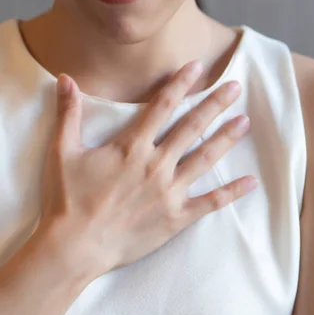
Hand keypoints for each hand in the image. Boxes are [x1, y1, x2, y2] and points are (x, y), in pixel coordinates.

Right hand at [37, 61, 256, 279]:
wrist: (73, 248)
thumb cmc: (67, 200)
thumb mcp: (62, 152)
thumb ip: (68, 113)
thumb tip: (65, 78)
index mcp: (131, 146)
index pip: (162, 106)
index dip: (180, 83)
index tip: (198, 66)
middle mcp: (156, 164)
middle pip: (192, 127)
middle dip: (215, 104)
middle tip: (236, 87)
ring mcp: (169, 191)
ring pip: (205, 158)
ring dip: (226, 138)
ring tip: (245, 122)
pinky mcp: (176, 217)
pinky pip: (211, 202)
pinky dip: (232, 192)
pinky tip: (252, 181)